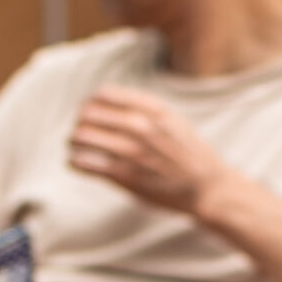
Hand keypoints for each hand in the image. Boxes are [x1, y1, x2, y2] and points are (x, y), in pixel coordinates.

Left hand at [68, 88, 232, 217]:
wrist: (208, 187)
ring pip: (82, 137)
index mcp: (153, 109)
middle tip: (81, 130)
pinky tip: (77, 163)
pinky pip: (86, 163)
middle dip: (80, 121)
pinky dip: (76, 162)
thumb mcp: (173, 120)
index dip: (91, 102)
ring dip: (74, 141)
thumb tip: (105, 98)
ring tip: (76, 146)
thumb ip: (144, 108)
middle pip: (89, 114)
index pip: (104, 94)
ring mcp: (132, 152)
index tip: (90, 110)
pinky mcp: (126, 176)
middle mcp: (141, 126)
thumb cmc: (189, 153)